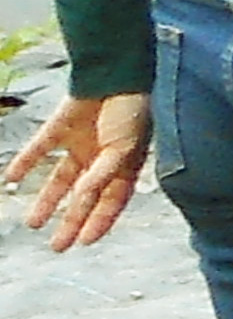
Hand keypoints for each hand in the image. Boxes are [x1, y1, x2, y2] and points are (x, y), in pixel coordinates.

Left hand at [10, 92, 151, 251]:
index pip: (110, 201)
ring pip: (59, 179)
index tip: (84, 243)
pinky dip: (25, 162)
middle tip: (57, 245)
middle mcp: (101, 159)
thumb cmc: (133, 110)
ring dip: (47, 201)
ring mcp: (80, 144)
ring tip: (33, 223)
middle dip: (72, 221)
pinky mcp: (60, 127)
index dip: (99, 223)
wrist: (116, 73)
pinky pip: (39, 148)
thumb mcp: (125, 149)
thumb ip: (103, 174)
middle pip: (83, 197)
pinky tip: (11, 178)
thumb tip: (82, 196)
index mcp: (124, 165)